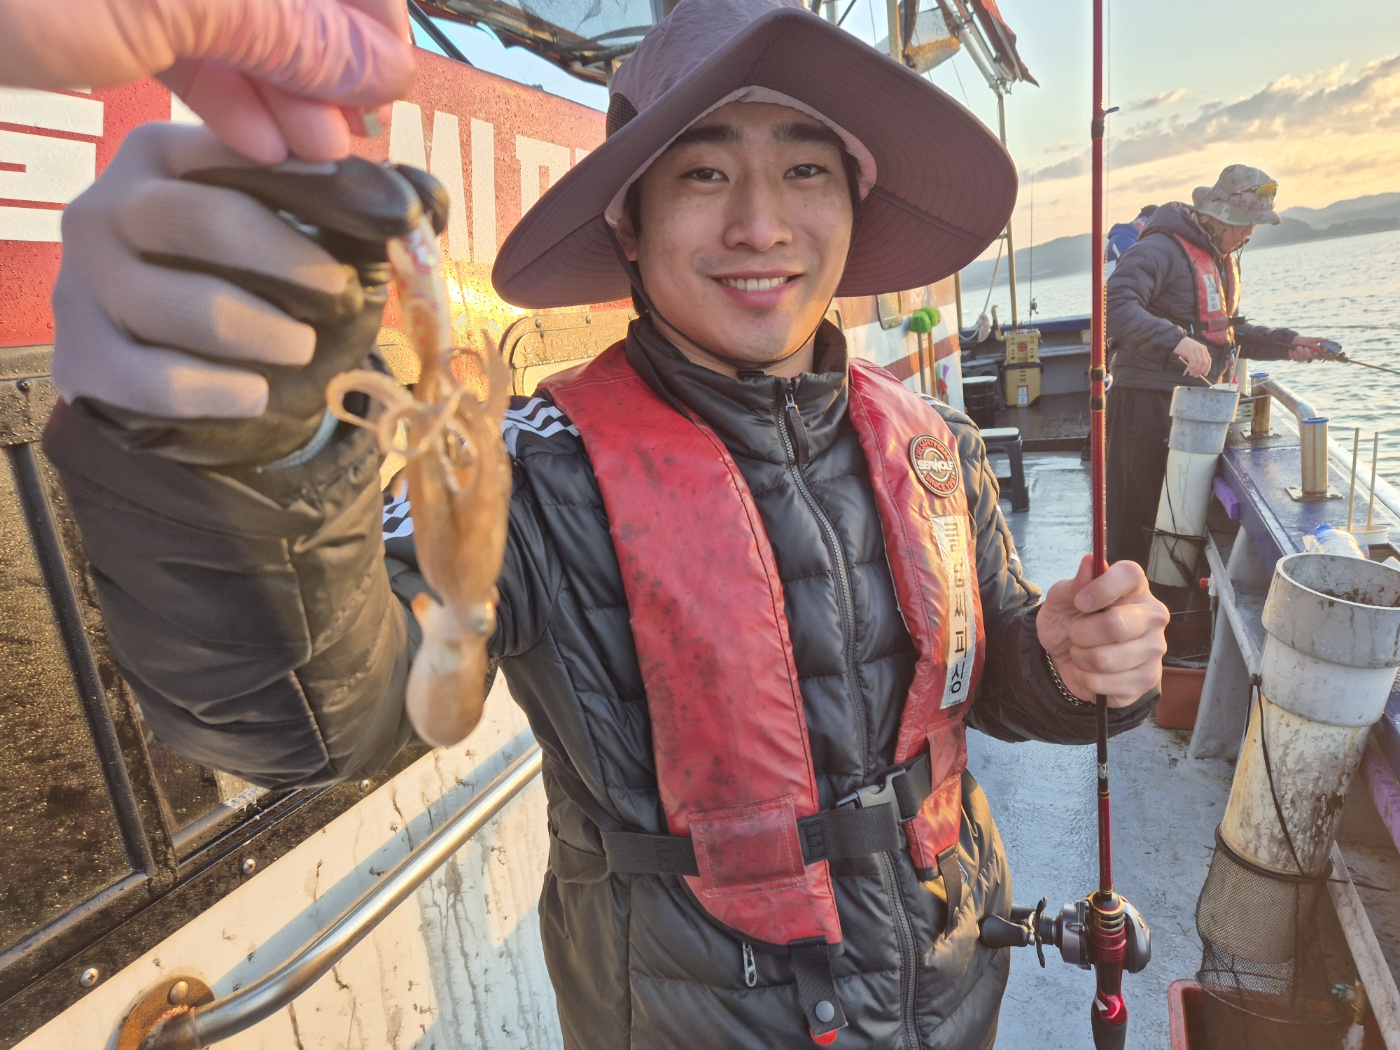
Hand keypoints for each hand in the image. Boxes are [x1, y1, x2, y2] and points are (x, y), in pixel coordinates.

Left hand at [0, 0, 411, 162]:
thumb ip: (291, 28)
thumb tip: (386, 68)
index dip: (371, 23)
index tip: (382, 96)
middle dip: (326, 71)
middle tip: (345, 150)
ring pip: (242, 20)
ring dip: (282, 96)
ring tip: (308, 164)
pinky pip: (189, 37)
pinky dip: (224, 91)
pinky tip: (254, 147)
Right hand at [52, 122, 441, 466]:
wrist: (188, 371)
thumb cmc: (253, 288)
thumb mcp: (301, 240)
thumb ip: (353, 212)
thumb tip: (426, 202)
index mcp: (166, 157)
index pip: (237, 153)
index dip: (312, 189)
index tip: (367, 222)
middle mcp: (111, 208)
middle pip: (205, 221)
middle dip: (289, 261)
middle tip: (337, 291)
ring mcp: (87, 284)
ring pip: (182, 305)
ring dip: (259, 331)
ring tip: (298, 347)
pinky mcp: (84, 358)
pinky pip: (154, 378)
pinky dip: (216, 391)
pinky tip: (253, 394)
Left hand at [1036, 555, 1168, 707]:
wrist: (1067, 658)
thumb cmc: (1071, 620)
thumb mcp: (1061, 600)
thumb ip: (1074, 584)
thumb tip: (1090, 560)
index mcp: (1134, 587)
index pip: (1130, 575)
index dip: (1101, 588)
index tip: (1080, 602)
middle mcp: (1153, 615)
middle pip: (1116, 625)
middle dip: (1080, 633)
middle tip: (1075, 633)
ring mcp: (1155, 648)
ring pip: (1106, 659)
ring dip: (1081, 658)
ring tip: (1082, 652)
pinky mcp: (1148, 679)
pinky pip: (1105, 684)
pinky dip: (1086, 679)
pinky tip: (1091, 672)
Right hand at [1172, 335, 1211, 377]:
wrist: (1178, 341)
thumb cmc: (1186, 347)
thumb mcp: (1195, 351)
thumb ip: (1198, 358)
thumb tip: (1199, 370)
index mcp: (1204, 349)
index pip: (1209, 360)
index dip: (1207, 368)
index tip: (1204, 374)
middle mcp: (1201, 350)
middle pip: (1204, 363)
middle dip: (1201, 371)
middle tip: (1196, 375)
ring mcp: (1196, 350)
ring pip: (1199, 363)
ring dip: (1196, 370)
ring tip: (1192, 374)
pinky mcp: (1190, 352)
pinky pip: (1193, 362)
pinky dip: (1192, 367)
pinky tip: (1189, 369)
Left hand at [1289, 335, 1330, 361]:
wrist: (1292, 341)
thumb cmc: (1303, 340)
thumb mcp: (1311, 339)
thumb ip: (1318, 340)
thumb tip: (1328, 339)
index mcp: (1313, 352)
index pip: (1316, 355)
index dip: (1315, 354)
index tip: (1314, 352)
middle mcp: (1308, 356)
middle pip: (1308, 357)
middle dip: (1305, 352)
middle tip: (1303, 347)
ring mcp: (1302, 358)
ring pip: (1301, 358)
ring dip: (1298, 351)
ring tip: (1297, 347)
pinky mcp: (1295, 359)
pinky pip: (1294, 358)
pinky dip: (1293, 353)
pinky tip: (1292, 350)